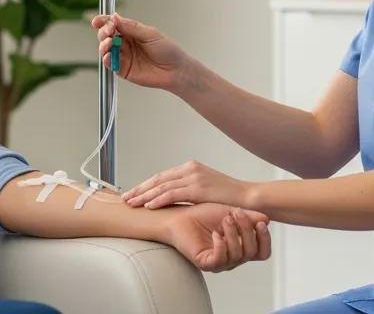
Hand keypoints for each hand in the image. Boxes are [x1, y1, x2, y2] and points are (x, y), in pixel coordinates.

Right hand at [91, 13, 190, 91]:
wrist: (175, 70)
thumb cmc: (166, 50)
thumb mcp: (150, 34)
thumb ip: (131, 27)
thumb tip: (115, 17)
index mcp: (131, 31)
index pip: (113, 24)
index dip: (103, 21)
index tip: (96, 21)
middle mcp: (125, 43)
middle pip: (106, 35)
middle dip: (104, 32)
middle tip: (108, 32)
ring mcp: (123, 56)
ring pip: (106, 49)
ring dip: (103, 45)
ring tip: (108, 43)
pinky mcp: (123, 70)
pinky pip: (110, 64)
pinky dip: (106, 59)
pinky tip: (108, 55)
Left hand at [123, 160, 250, 209]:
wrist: (248, 199)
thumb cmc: (229, 198)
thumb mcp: (207, 189)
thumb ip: (190, 190)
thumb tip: (175, 199)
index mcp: (191, 167)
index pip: (162, 176)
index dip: (146, 185)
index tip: (134, 193)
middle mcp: (190, 169)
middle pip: (158, 179)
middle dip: (140, 189)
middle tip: (125, 198)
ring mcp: (193, 177)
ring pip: (162, 186)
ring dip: (144, 195)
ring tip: (131, 203)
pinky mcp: (198, 188)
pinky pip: (173, 194)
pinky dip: (158, 199)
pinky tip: (148, 206)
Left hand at [165, 203, 270, 272]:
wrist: (182, 216)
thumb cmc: (204, 214)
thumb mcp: (230, 211)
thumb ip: (248, 216)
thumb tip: (266, 219)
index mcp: (241, 246)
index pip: (262, 252)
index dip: (265, 240)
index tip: (261, 223)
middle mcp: (233, 257)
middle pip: (252, 252)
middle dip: (246, 231)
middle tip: (237, 214)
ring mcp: (220, 262)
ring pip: (238, 255)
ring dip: (233, 234)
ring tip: (225, 219)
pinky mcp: (206, 263)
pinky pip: (220, 260)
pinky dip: (221, 245)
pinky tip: (216, 233)